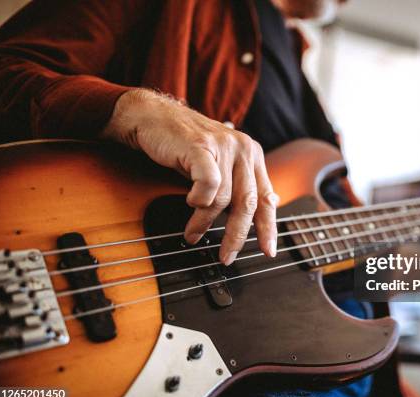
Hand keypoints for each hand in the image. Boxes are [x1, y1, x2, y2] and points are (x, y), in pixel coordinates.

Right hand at [102, 89, 277, 264]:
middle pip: (249, 203)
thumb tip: (255, 214)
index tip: (267, 251)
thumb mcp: (217, 165)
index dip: (268, 227)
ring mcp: (224, 146)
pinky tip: (190, 202)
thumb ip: (237, 185)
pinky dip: (199, 199)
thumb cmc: (182, 145)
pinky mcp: (202, 146)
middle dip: (236, 235)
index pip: (267, 197)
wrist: (151, 117)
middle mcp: (243, 149)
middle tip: (226, 256)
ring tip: (192, 233)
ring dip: (205, 222)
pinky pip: (208, 184)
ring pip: (224, 199)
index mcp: (251, 155)